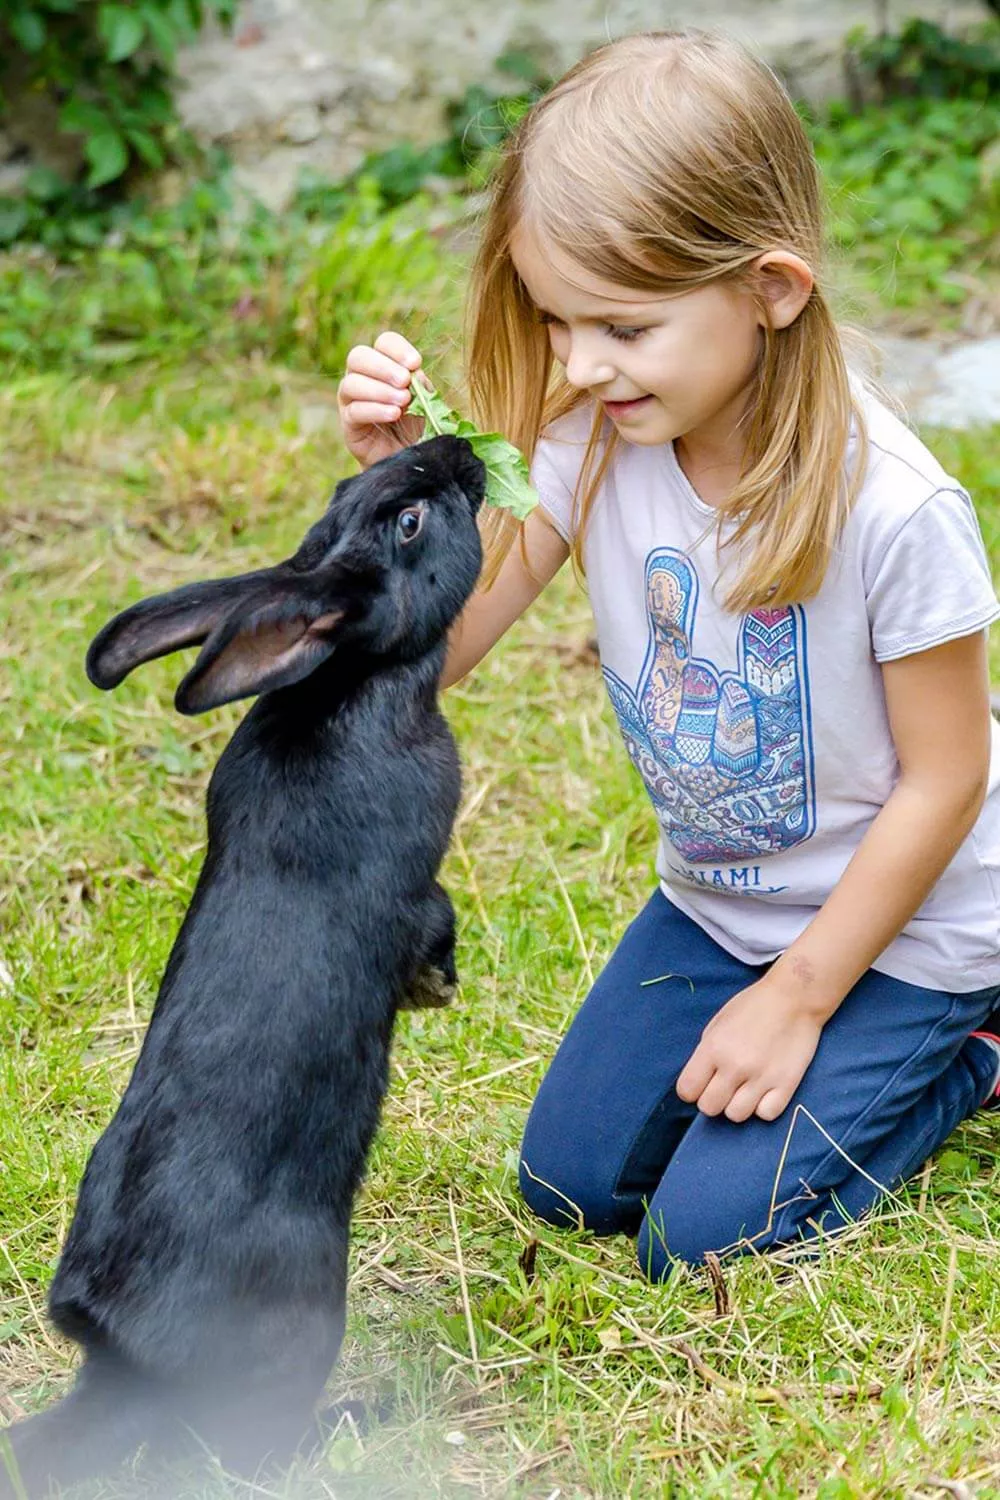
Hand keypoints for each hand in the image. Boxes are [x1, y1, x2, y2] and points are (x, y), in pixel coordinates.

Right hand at [337, 331, 427, 468]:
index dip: (397, 349)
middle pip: (358, 356)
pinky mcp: (348, 423)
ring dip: (379, 389)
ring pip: (352, 383)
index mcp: (383, 365)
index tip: (415, 363)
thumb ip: (420, 385)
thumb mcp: (425, 402)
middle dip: (383, 366)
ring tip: (402, 401)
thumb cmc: (415, 426)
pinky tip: (393, 414)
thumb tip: (413, 373)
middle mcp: (362, 377)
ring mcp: (351, 400)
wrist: (408, 458)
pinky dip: (375, 409)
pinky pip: (354, 410)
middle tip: (404, 381)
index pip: (383, 343)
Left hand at [675, 978, 823, 1122]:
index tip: (701, 1083)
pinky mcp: (786, 1085)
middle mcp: (735, 1066)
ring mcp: (762, 1078)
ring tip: (745, 1089)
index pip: (687, 1090)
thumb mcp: (718, 1023)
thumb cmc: (753, 1006)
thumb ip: (706, 1054)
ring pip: (736, 1116)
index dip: (692, 1089)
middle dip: (712, 1099)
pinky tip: (765, 1092)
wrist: (795, 998)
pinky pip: (765, 1114)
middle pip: (709, 1107)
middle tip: (724, 1086)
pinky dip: (763, 1107)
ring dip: (737, 1105)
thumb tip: (699, 1081)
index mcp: (714, 1048)